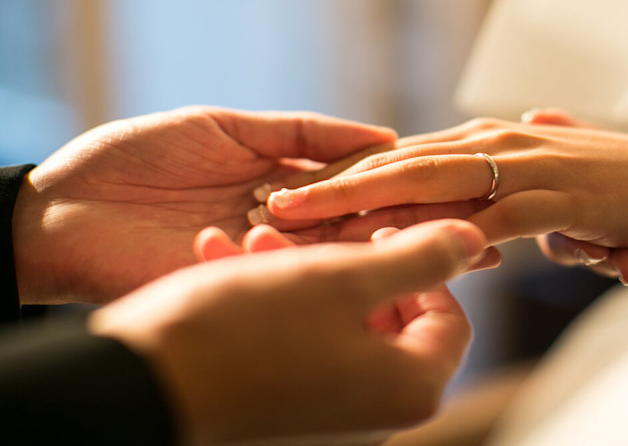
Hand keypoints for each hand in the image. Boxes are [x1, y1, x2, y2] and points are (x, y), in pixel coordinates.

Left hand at [11, 106, 395, 303]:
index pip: (345, 183)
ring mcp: (256, 259)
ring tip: (377, 230)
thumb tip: (383, 136)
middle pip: (341, 222)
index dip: (379, 180)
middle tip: (411, 210)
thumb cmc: (134, 157)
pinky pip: (282, 280)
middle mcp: (275, 224)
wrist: (62, 207)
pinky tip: (330, 256)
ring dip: (347, 241)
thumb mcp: (225, 126)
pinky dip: (306, 268)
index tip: (418, 175)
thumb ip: (301, 132)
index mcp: (277, 182)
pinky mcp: (237, 290)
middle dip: (372, 214)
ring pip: (321, 254)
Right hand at [89, 219, 488, 443]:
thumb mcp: (344, 279)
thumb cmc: (247, 331)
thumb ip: (421, 258)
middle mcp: (375, 410)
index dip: (420, 263)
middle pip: (388, 315)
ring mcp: (327, 411)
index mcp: (409, 385)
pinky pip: (294, 342)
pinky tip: (222, 258)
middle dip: (344, 260)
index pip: (450, 316)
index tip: (376, 232)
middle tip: (308, 229)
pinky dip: (269, 299)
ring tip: (252, 236)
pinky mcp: (283, 405)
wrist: (139, 387)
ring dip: (298, 270)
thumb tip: (475, 241)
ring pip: (332, 320)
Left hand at [264, 115, 627, 290]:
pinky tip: (407, 247)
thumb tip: (491, 191)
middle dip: (337, 186)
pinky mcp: (562, 197)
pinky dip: (450, 232)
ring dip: (372, 203)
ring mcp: (531, 166)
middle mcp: (502, 145)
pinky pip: (495, 217)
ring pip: (436, 183)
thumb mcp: (552, 189)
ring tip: (316, 223)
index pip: (405, 157)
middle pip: (404, 164)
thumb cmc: (620, 193)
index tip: (295, 196)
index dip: (348, 177)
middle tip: (275, 206)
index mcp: (492, 142)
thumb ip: (513, 188)